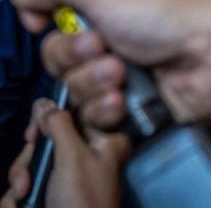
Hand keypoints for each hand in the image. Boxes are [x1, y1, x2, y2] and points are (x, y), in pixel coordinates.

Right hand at [1, 99, 128, 207]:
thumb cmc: (85, 204)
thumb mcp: (73, 157)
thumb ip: (59, 126)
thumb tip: (46, 103)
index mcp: (104, 144)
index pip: (71, 117)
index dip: (48, 123)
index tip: (34, 132)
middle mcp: (86, 159)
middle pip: (44, 143)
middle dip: (29, 161)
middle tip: (29, 176)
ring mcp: (65, 180)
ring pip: (29, 167)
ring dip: (19, 183)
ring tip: (25, 197)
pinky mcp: (48, 198)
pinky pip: (23, 189)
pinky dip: (17, 200)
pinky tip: (22, 206)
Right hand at [10, 0, 210, 126]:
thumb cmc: (178, 16)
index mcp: (110, 6)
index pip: (56, 20)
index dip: (52, 25)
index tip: (56, 22)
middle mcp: (117, 39)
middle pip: (59, 59)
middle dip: (76, 55)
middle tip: (104, 46)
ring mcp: (127, 75)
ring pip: (75, 91)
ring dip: (93, 82)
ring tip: (125, 72)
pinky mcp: (135, 108)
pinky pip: (96, 119)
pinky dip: (107, 110)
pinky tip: (127, 99)